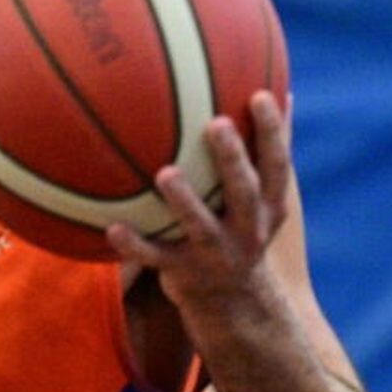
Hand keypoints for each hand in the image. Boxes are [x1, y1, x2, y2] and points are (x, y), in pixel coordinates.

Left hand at [107, 91, 293, 309]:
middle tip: (215, 124)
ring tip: (164, 174)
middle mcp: (248, 231)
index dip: (273, 132)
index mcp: (268, 207)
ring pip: (201, 227)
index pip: (277, 164)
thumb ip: (267, 149)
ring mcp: (216, 255)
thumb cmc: (241, 229)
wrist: (234, 305)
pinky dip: (134, 246)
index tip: (260, 94)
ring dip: (184, 201)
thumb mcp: (264, 197)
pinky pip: (155, 259)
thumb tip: (280, 87)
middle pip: (244, 192)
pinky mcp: (183, 274)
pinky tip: (111, 227)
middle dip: (231, 159)